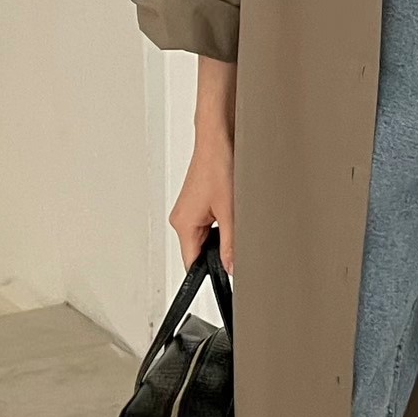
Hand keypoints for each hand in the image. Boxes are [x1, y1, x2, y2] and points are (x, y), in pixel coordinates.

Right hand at [169, 135, 234, 273]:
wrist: (218, 139)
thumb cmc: (218, 165)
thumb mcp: (230, 211)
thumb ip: (231, 244)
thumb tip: (231, 267)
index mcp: (183, 224)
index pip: (191, 264)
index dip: (209, 273)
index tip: (225, 277)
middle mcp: (181, 218)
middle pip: (199, 251)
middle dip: (219, 250)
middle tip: (236, 238)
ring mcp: (188, 210)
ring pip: (206, 237)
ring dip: (221, 234)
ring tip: (233, 215)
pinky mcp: (197, 202)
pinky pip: (207, 223)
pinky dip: (220, 222)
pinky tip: (231, 209)